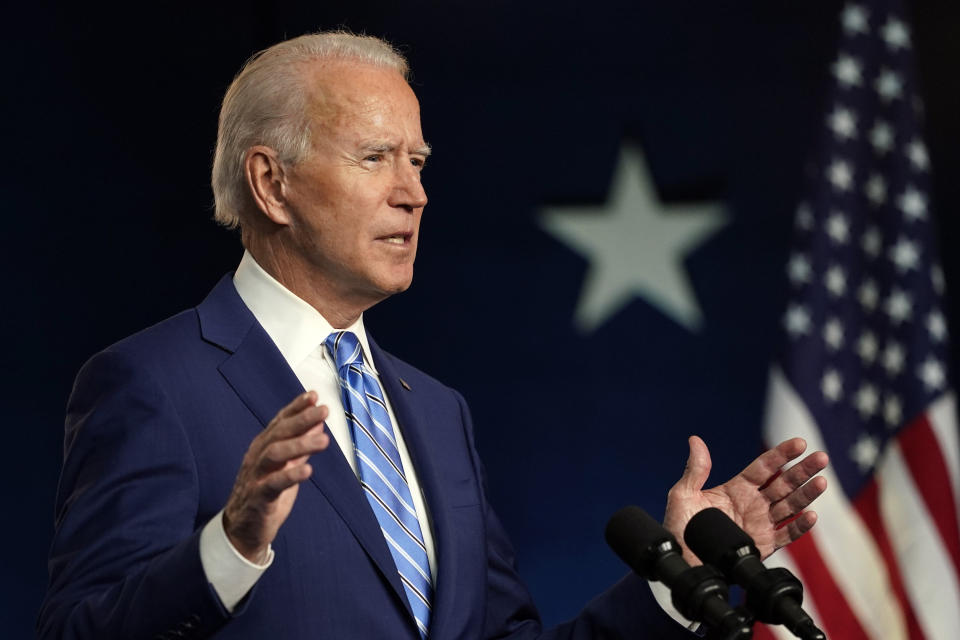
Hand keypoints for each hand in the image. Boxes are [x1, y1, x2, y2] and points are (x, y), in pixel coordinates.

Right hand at [223, 391, 329, 561]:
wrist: (243, 529)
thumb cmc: (266, 493)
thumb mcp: (286, 466)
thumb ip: (300, 445)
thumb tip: (317, 422)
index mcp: (263, 447)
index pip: (280, 422)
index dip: (296, 408)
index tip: (313, 396)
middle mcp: (257, 457)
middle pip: (279, 433)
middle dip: (302, 420)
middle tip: (323, 411)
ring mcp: (256, 477)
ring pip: (275, 454)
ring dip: (300, 444)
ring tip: (324, 440)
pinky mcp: (257, 498)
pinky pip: (273, 484)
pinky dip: (291, 476)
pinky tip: (308, 470)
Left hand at [663, 435, 827, 564]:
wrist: (681, 561)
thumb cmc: (679, 528)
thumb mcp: (683, 495)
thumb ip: (695, 470)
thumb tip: (695, 440)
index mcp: (736, 488)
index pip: (764, 467)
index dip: (781, 455)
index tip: (799, 443)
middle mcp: (753, 504)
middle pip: (783, 483)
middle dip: (802, 470)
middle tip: (821, 457)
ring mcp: (761, 524)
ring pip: (790, 506)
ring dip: (806, 494)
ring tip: (822, 482)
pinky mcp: (764, 545)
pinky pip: (786, 535)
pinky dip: (800, 526)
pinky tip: (811, 516)